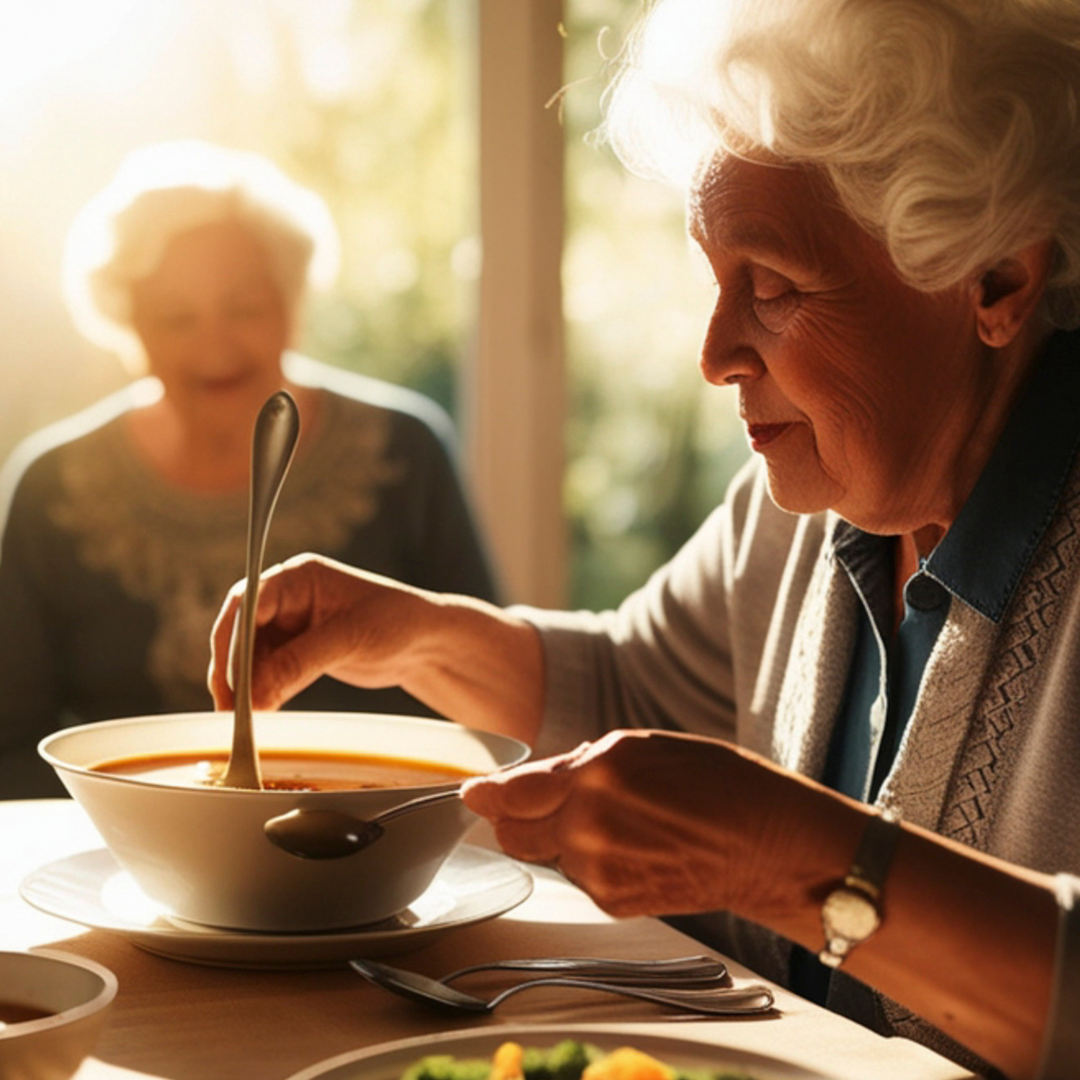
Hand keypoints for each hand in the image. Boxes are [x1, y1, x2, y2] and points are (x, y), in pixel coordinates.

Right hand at [208, 554, 439, 710]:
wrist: (427, 642)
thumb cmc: (397, 622)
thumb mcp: (348, 639)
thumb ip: (299, 662)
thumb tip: (254, 694)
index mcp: (299, 578)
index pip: (249, 604)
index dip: (234, 642)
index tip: (232, 680)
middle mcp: (289, 597)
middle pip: (241, 631)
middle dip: (232, 669)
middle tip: (230, 708)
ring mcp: (292, 624)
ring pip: (250, 655)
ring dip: (244, 685)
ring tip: (242, 719)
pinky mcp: (298, 650)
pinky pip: (268, 671)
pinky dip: (262, 691)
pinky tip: (260, 713)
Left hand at [462, 729, 811, 919]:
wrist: (768, 846)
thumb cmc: (718, 784)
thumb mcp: (645, 746)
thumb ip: (579, 764)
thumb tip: (525, 783)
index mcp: (597, 772)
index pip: (513, 792)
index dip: (485, 794)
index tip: (471, 794)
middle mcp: (589, 822)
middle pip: (514, 832)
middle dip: (516, 818)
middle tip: (542, 805)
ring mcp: (599, 867)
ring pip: (547, 853)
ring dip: (562, 838)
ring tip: (620, 822)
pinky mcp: (613, 901)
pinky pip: (579, 876)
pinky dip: (590, 861)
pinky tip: (634, 848)